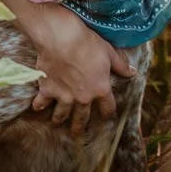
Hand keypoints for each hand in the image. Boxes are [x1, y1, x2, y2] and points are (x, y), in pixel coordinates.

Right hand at [29, 8, 132, 133]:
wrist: (62, 39)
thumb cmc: (88, 43)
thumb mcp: (110, 52)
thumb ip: (121, 65)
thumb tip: (133, 73)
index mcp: (100, 89)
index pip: (108, 108)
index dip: (108, 113)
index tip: (107, 117)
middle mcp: (82, 97)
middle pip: (82, 117)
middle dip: (80, 126)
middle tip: (78, 132)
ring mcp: (64, 96)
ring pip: (62, 114)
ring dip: (60, 119)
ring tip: (57, 122)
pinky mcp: (47, 90)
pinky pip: (42, 103)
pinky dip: (39, 106)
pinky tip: (37, 108)